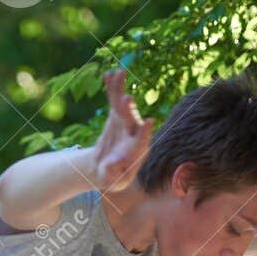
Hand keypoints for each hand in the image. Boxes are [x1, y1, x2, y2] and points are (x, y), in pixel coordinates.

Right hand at [89, 68, 154, 193]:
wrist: (107, 167)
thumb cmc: (113, 178)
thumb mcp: (113, 181)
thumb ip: (114, 173)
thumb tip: (114, 162)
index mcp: (137, 150)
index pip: (142, 141)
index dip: (145, 133)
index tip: (149, 122)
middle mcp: (133, 132)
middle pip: (131, 119)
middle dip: (129, 109)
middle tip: (127, 99)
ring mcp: (125, 121)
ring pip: (123, 104)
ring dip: (120, 89)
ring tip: (119, 74)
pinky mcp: (116, 115)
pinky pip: (113, 100)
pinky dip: (111, 88)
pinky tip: (108, 74)